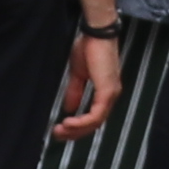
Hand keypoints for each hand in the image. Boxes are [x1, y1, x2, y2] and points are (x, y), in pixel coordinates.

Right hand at [50, 24, 118, 140]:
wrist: (96, 33)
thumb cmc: (89, 47)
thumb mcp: (78, 74)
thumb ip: (75, 91)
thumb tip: (69, 108)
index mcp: (105, 92)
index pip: (93, 117)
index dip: (77, 127)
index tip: (60, 129)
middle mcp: (111, 96)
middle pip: (94, 124)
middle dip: (75, 133)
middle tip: (58, 135)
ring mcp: (111, 95)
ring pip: (95, 123)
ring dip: (77, 129)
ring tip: (60, 130)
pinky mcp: (108, 92)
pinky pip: (96, 114)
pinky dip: (82, 121)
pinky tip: (68, 121)